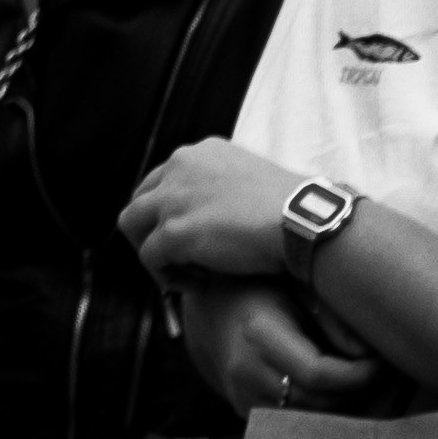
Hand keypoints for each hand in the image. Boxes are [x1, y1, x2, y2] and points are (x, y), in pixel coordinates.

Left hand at [124, 139, 319, 284]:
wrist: (304, 222)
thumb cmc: (294, 210)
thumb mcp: (252, 183)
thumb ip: (225, 191)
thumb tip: (218, 221)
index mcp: (201, 153)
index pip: (163, 180)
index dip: (170, 212)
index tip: (192, 237)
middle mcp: (179, 167)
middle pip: (140, 200)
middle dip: (153, 231)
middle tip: (180, 259)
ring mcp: (173, 199)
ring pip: (133, 227)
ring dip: (155, 253)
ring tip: (186, 274)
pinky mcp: (173, 231)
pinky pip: (150, 258)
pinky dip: (168, 276)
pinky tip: (199, 285)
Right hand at [175, 274, 386, 416]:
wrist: (215, 308)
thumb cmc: (268, 288)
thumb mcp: (300, 287)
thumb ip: (335, 319)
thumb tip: (371, 354)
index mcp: (258, 335)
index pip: (318, 375)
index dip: (360, 375)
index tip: (385, 362)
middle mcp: (245, 374)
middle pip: (319, 404)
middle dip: (361, 394)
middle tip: (390, 374)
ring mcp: (243, 400)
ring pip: (312, 422)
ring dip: (349, 408)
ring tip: (374, 384)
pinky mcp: (248, 414)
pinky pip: (299, 425)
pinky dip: (329, 413)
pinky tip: (351, 395)